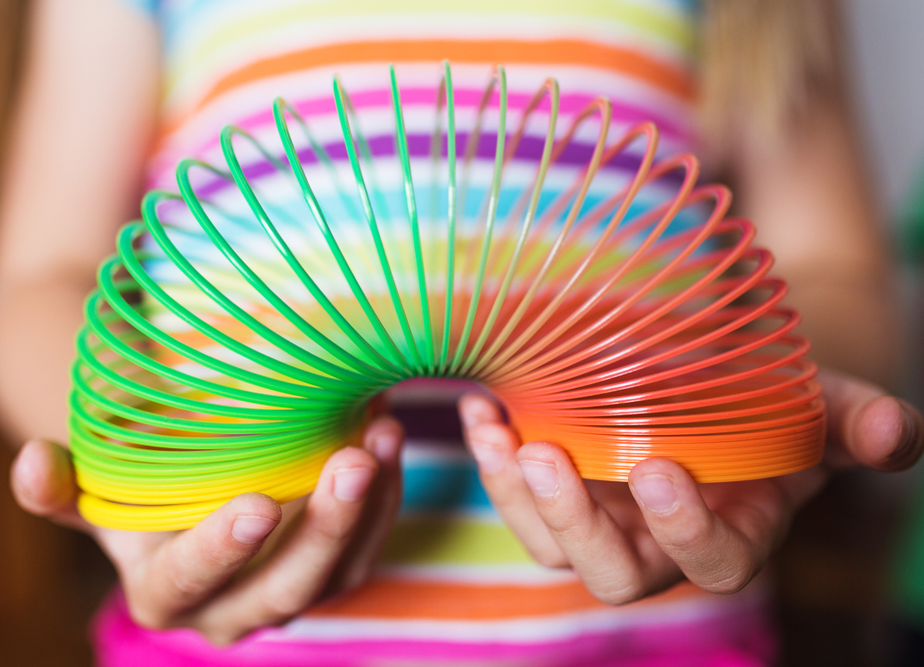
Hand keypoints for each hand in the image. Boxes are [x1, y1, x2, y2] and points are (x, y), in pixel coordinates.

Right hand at [10, 416, 403, 644]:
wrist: (188, 489)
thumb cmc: (137, 481)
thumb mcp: (96, 482)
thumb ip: (62, 486)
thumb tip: (31, 465)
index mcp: (167, 592)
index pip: (192, 583)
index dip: (221, 550)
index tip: (257, 504)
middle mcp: (234, 609)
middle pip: (286, 588)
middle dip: (325, 528)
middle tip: (351, 461)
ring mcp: (293, 592)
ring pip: (342, 570)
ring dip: (371, 507)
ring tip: (382, 433)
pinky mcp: (336, 568)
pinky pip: (370, 541)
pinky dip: (386, 493)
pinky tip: (388, 434)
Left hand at [458, 368, 922, 604]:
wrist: (726, 387)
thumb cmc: (779, 407)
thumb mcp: (822, 408)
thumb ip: (858, 424)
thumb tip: (899, 433)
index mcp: (731, 536)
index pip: (711, 563)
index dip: (684, 529)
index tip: (658, 469)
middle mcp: (659, 542)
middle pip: (611, 572)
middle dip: (575, 522)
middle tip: (549, 455)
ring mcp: (604, 518)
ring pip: (548, 543)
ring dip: (514, 492)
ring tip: (496, 429)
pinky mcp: (562, 488)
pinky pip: (518, 493)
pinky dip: (494, 456)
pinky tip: (482, 407)